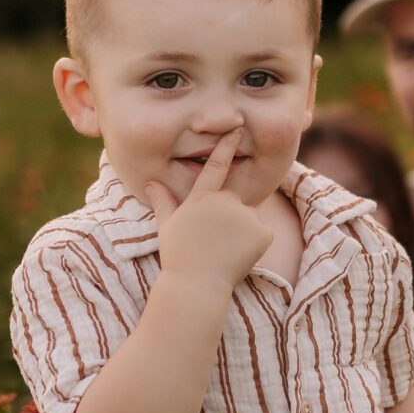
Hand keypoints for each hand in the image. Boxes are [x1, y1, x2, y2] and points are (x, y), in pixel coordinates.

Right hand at [143, 131, 272, 298]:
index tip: (238, 127)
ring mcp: (245, 215)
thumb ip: (163, 201)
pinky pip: (263, 233)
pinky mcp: (262, 232)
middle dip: (228, 219)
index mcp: (202, 198)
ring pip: (249, 219)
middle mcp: (225, 201)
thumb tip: (150, 182)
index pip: (216, 166)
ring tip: (224, 252)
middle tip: (214, 243)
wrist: (196, 285)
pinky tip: (239, 256)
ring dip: (242, 231)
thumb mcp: (166, 226)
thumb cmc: (178, 256)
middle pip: (234, 202)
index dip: (227, 145)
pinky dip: (256, 244)